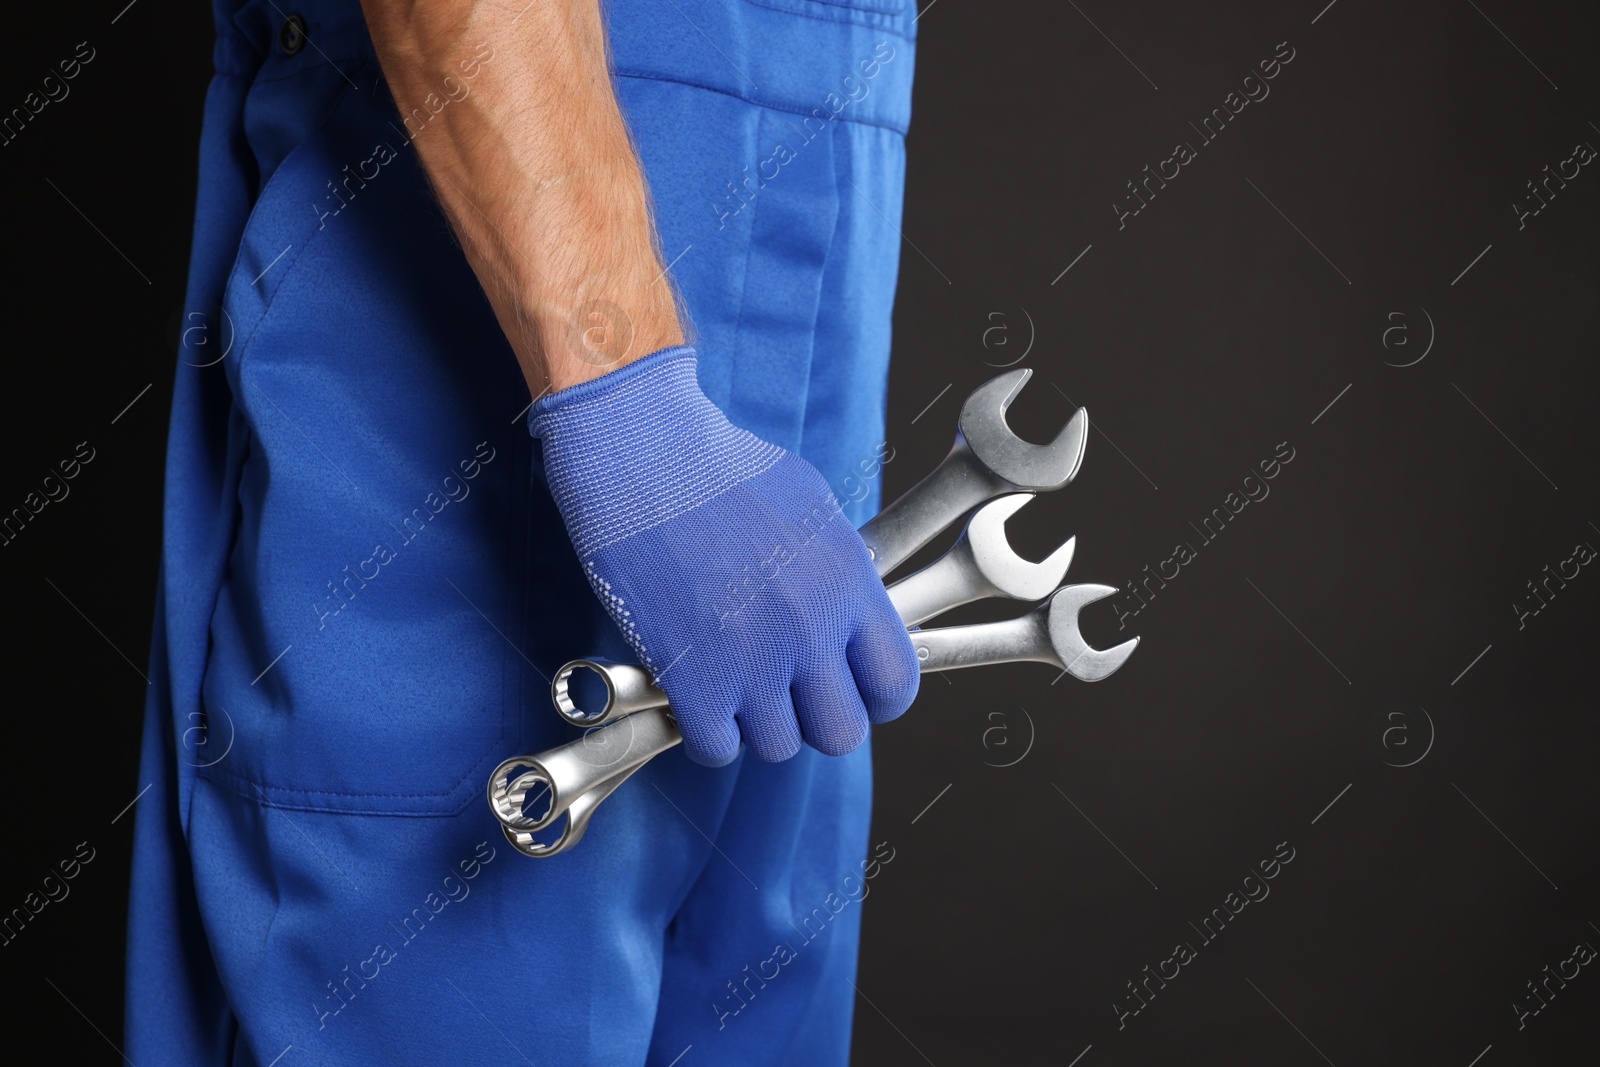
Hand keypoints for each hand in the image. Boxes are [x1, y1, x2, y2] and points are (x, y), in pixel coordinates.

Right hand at [531, 346, 920, 765]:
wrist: (644, 460)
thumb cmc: (719, 470)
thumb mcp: (811, 509)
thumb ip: (839, 575)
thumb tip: (849, 616)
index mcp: (848, 586)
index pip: (895, 683)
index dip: (874, 698)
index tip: (852, 693)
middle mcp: (810, 631)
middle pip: (841, 732)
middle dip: (815, 719)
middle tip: (787, 694)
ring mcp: (752, 661)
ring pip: (777, 745)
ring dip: (755, 723)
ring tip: (733, 683)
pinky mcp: (693, 680)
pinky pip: (716, 749)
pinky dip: (707, 734)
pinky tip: (697, 698)